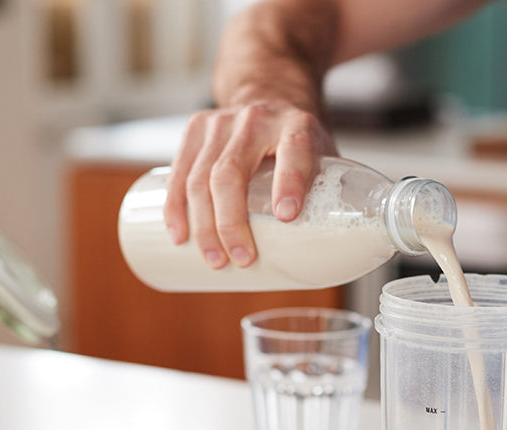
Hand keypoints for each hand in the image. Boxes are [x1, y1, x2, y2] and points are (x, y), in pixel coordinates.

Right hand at [162, 100, 336, 268]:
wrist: (269, 93)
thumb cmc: (297, 139)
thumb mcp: (322, 153)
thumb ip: (326, 192)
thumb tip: (331, 252)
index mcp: (296, 125)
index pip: (293, 150)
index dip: (289, 182)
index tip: (287, 216)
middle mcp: (257, 119)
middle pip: (231, 173)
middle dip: (231, 222)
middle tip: (242, 259)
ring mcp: (221, 122)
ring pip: (200, 177)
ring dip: (203, 225)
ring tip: (215, 259)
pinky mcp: (195, 128)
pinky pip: (178, 172)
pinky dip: (176, 207)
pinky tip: (179, 234)